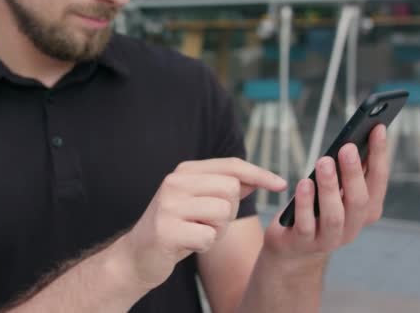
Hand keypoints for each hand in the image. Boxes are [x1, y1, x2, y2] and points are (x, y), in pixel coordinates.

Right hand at [118, 158, 287, 288]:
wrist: (138, 255)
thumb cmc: (175, 228)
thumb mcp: (199, 203)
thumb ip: (225, 188)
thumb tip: (256, 179)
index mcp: (184, 171)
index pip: (231, 165)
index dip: (259, 173)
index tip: (281, 183)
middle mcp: (174, 182)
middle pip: (230, 188)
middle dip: (229, 211)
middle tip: (208, 222)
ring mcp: (169, 205)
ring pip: (222, 212)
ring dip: (217, 230)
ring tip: (196, 232)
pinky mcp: (166, 230)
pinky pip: (208, 237)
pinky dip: (205, 245)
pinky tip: (187, 244)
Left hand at [264, 124, 388, 262]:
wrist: (291, 246)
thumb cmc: (315, 209)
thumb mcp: (333, 191)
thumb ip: (343, 174)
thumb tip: (351, 141)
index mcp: (366, 210)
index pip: (378, 181)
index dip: (379, 155)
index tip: (377, 129)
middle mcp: (352, 227)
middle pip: (359, 200)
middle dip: (354, 172)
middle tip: (347, 147)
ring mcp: (329, 239)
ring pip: (335, 214)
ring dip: (330, 187)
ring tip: (324, 162)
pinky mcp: (303, 242)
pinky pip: (306, 224)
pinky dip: (305, 203)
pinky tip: (303, 183)